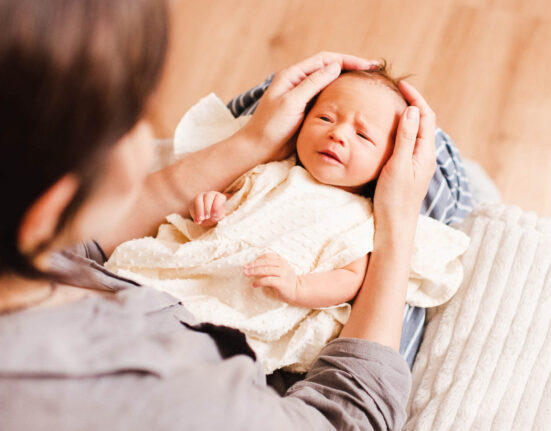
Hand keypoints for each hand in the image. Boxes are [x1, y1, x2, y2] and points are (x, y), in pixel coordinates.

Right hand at [189, 191, 226, 226]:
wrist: (209, 217)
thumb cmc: (217, 215)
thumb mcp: (220, 216)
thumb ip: (218, 215)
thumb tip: (213, 217)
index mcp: (219, 196)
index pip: (219, 197)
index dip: (216, 206)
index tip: (214, 215)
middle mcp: (210, 194)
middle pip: (208, 197)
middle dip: (207, 208)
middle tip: (207, 217)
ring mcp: (201, 196)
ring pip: (198, 199)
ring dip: (199, 210)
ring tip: (201, 219)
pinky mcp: (193, 202)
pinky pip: (192, 206)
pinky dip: (194, 214)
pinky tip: (197, 221)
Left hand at [239, 52, 377, 160]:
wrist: (259, 150)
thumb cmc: (271, 127)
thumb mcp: (292, 103)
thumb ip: (312, 84)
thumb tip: (335, 66)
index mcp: (292, 76)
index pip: (324, 60)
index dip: (348, 59)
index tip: (368, 65)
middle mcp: (298, 83)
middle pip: (329, 69)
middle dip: (351, 68)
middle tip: (374, 72)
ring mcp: (302, 97)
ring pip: (329, 84)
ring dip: (347, 82)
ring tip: (368, 84)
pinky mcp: (306, 111)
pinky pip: (327, 100)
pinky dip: (341, 98)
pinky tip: (353, 102)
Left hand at [243, 253, 298, 303]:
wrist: (298, 291)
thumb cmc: (286, 280)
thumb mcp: (280, 269)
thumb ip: (271, 266)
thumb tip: (254, 265)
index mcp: (281, 261)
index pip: (267, 256)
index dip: (256, 259)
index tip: (248, 264)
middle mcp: (282, 265)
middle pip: (265, 262)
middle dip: (253, 265)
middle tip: (244, 268)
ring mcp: (283, 274)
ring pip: (265, 270)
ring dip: (254, 271)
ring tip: (246, 274)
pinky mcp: (281, 283)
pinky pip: (268, 280)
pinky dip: (259, 281)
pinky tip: (254, 284)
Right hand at [373, 81, 436, 232]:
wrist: (394, 227)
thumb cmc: (394, 199)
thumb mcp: (398, 165)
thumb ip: (406, 138)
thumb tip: (413, 110)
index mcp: (425, 153)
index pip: (426, 116)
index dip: (415, 98)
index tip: (400, 85)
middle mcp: (424, 157)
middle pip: (424, 122)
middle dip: (412, 104)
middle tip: (395, 92)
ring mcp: (417, 165)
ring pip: (416, 133)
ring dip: (407, 117)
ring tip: (392, 106)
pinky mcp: (409, 172)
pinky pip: (409, 144)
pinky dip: (401, 131)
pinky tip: (389, 132)